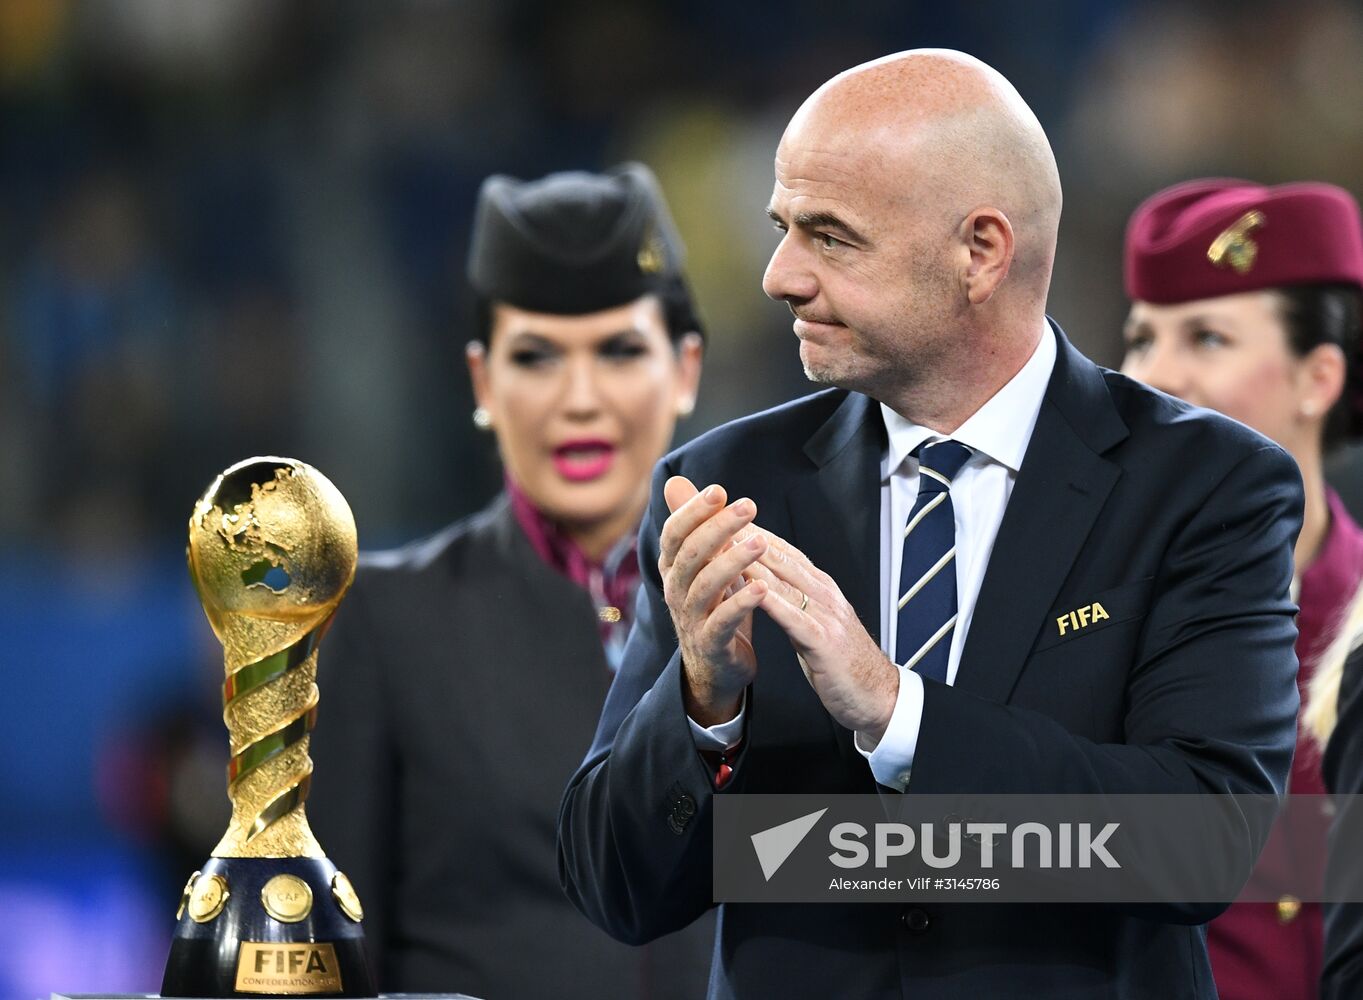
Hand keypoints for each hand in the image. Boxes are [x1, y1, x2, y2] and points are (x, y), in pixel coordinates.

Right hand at [659, 477, 769, 726]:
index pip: (675, 532)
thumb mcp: (703, 563)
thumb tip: (674, 481)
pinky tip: (761, 587)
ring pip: (705, 584)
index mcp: (673, 568)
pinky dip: (741, 603)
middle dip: (718, 527)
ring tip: (760, 542)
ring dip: (733, 561)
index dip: (694, 511)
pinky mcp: (710, 642)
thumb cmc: (713, 605)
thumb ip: (695, 525)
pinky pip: (723, 620)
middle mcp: (676, 590)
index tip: (720, 490)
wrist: (716, 666)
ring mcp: (690, 618)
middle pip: (690, 553)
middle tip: (749, 506)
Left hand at [741, 528, 899, 744]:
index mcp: (820, 588)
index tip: (724, 517)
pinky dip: (773, 602)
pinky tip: (753, 592)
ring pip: (785, 580)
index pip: (782, 551)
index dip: (752, 532)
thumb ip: (792, 603)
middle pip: (780, 557)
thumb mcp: (813, 624)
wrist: (879, 696)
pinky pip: (794, 617)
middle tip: (715, 519)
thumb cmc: (843, 663)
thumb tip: (764, 585)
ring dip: (753, 561)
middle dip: (746, 537)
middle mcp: (824, 594)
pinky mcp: (825, 641)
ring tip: (725, 545)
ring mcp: (827, 615)